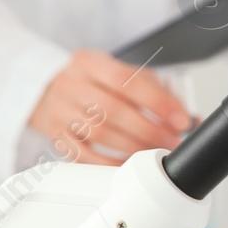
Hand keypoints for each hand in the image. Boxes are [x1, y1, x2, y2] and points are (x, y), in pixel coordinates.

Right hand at [28, 50, 191, 165]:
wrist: (41, 88)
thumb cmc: (87, 81)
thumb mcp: (114, 71)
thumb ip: (151, 88)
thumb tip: (186, 116)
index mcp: (90, 63)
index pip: (128, 80)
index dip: (158, 102)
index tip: (181, 119)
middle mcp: (72, 84)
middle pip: (114, 110)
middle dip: (150, 130)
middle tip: (172, 141)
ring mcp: (60, 111)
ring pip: (99, 134)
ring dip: (134, 147)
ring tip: (154, 152)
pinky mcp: (56, 136)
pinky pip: (84, 156)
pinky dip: (109, 164)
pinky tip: (128, 165)